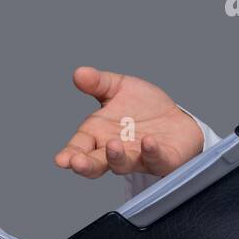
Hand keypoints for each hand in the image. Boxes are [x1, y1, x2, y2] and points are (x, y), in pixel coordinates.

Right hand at [55, 66, 204, 180]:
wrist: (177, 118)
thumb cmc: (144, 107)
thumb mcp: (121, 88)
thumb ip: (99, 83)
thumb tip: (79, 73)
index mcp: (99, 135)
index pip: (80, 147)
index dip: (70, 155)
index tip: (61, 160)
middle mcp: (116, 150)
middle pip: (97, 163)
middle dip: (86, 165)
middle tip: (77, 162)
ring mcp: (139, 158)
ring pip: (124, 165)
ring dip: (117, 157)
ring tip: (113, 146)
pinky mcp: (163, 160)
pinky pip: (156, 159)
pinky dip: (151, 152)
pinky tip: (148, 142)